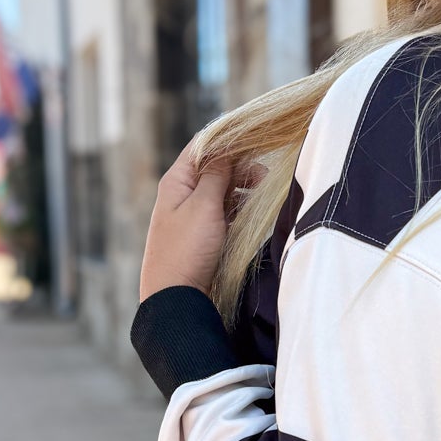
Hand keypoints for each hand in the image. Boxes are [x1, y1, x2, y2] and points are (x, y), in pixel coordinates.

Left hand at [140, 138, 245, 302]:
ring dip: (241, 189)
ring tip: (261, 195)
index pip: (203, 146)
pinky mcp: (201, 236)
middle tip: (265, 177)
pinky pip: (222, 213)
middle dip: (240, 168)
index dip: (230, 141)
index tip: (258, 142)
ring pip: (221, 191)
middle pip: (214, 168)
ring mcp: (191, 215)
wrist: (175, 299)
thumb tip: (226, 148)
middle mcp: (181, 194)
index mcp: (176, 181)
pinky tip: (251, 214)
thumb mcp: (204, 205)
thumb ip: (216, 174)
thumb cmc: (185, 250)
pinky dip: (237, 209)